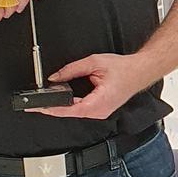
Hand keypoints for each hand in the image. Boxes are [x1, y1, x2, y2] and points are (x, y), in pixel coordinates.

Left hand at [29, 52, 151, 119]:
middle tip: (37, 103)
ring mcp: (100, 113)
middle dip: (54, 107)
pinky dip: (72, 105)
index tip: (39, 108)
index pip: (70, 110)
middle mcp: (99, 111)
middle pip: (70, 113)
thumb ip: (72, 69)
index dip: (52, 109)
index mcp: (99, 102)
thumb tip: (55, 77)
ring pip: (75, 113)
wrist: (140, 71)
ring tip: (49, 100)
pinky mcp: (100, 111)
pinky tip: (65, 99)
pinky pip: (82, 111)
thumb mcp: (95, 63)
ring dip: (63, 106)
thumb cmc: (124, 68)